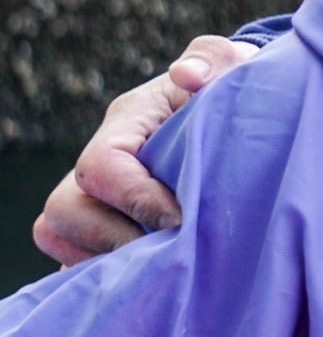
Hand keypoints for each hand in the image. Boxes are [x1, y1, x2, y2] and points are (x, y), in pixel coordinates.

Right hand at [31, 35, 256, 266]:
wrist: (245, 108)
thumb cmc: (236, 86)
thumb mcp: (233, 65)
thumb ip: (215, 60)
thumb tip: (188, 74)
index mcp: (126, 121)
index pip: (99, 168)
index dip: (135, 199)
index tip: (183, 218)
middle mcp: (100, 162)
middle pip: (64, 212)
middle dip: (117, 239)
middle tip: (174, 252)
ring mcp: (97, 198)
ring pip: (63, 240)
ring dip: (111, 261)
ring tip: (167, 265)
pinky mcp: (105, 230)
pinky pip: (80, 264)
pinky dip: (113, 275)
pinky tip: (160, 277)